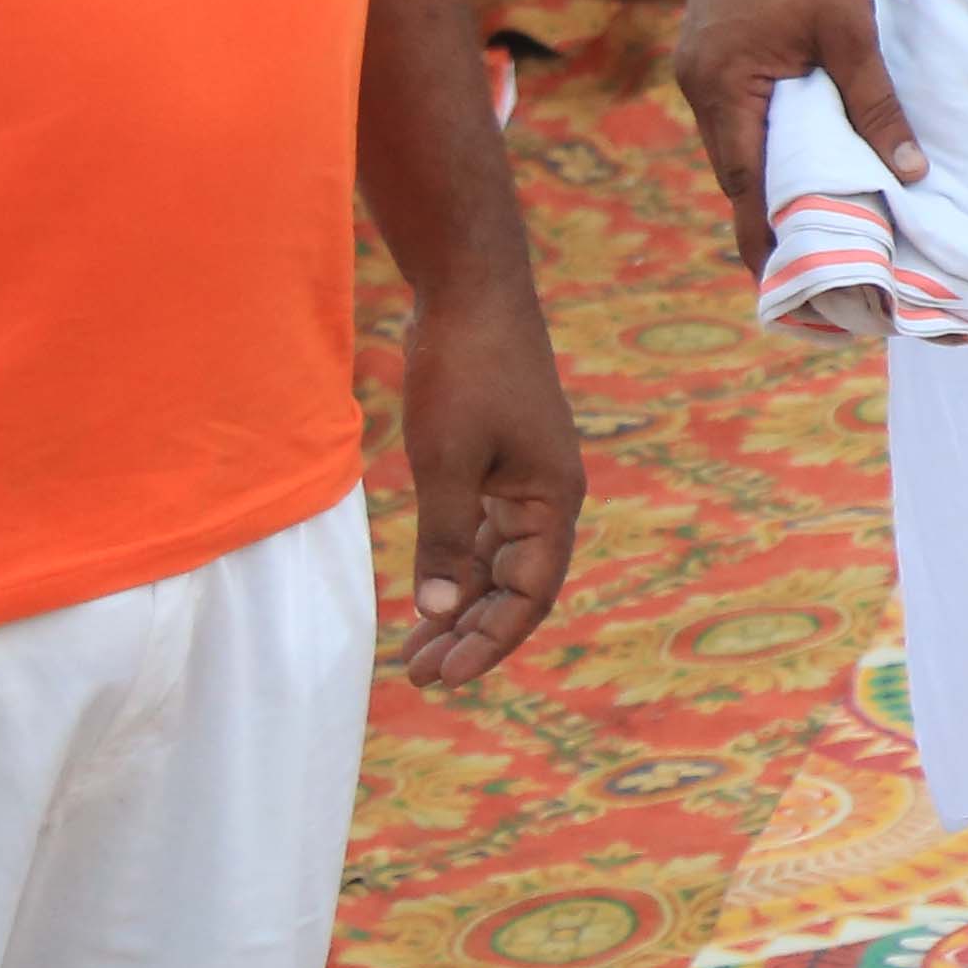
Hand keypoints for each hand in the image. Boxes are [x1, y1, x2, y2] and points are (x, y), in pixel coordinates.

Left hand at [392, 282, 584, 694]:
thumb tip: (434, 613)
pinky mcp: (497, 461)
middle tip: (418, 673)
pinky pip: (481, 533)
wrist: (470, 291)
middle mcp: (548, 497)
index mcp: (553, 500)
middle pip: (514, 586)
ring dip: (458, 605)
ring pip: (494, 563)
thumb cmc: (465, 372)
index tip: (445, 676)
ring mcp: (523, 479)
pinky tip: (423, 593)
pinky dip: (453, 566)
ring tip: (414, 649)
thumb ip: (442, 542)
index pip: (530, 594)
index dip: (489, 640)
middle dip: (470, 632)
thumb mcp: (446, 463)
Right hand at [673, 0, 915, 272]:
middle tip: (810, 262)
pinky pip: (732, 114)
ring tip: (809, 219)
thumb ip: (875, 104)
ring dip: (766, 178)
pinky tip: (795, 155)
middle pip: (735, 172)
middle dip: (767, 218)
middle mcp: (699, 86)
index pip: (745, 186)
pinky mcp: (707, 54)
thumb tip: (909, 172)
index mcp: (726, 87)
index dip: (764, 237)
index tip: (786, 284)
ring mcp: (697, 69)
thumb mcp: (850, 31)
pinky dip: (761, 140)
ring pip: (733, 145)